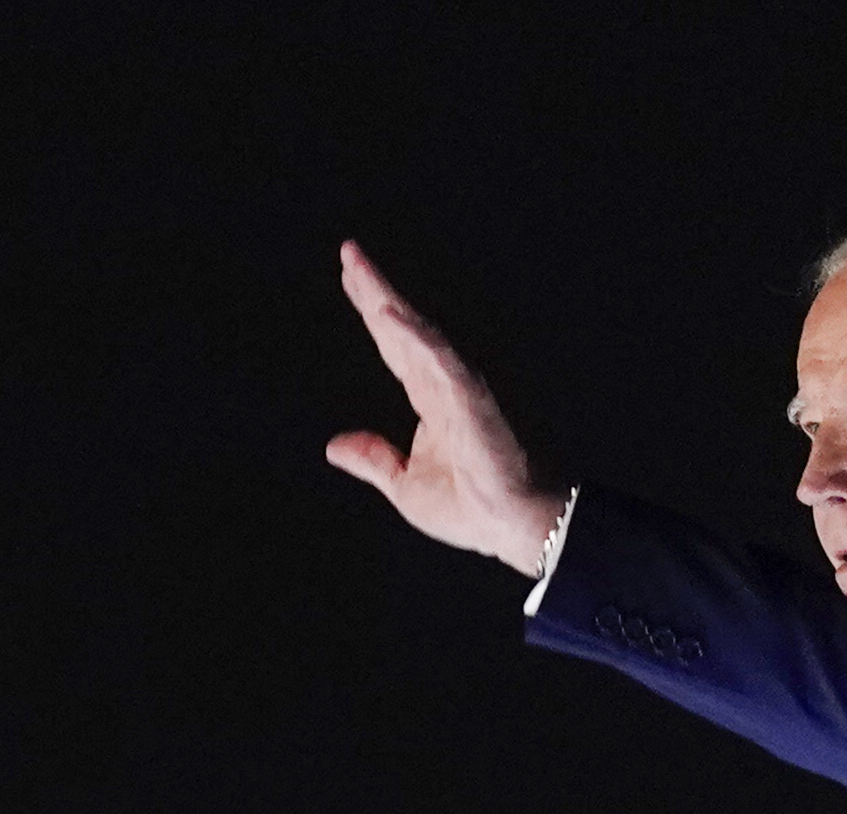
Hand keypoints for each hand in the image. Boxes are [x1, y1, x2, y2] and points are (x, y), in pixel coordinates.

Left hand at [324, 240, 567, 574]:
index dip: (373, 313)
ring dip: (387, 300)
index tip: (351, 278)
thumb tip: (334, 446)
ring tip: (360, 269)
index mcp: (429, 400)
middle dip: (375, 290)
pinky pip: (438, 359)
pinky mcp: (470, 398)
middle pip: (401, 328)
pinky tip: (387, 315)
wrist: (512, 526)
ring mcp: (457, 386)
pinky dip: (413, 336)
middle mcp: (442, 383)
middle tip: (349, 253)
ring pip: (417, 332)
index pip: (395, 346)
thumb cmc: (471, 508)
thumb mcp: (405, 485)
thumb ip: (374, 460)